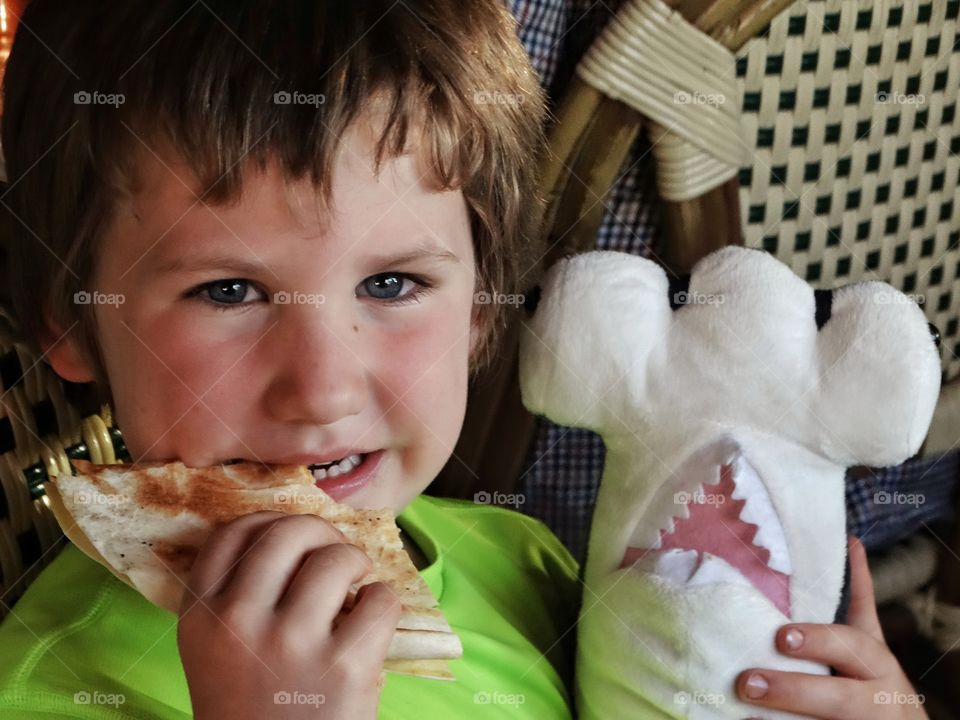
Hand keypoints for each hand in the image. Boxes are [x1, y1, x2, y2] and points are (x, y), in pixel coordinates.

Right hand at [176, 511, 400, 719]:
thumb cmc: (250, 710)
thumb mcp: (216, 652)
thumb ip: (235, 596)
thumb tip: (290, 534)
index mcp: (201, 616)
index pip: (235, 532)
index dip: (272, 522)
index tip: (294, 538)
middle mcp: (239, 621)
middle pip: (290, 532)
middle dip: (322, 536)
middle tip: (336, 557)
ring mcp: (291, 643)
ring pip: (338, 559)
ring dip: (356, 565)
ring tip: (357, 589)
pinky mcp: (344, 666)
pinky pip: (380, 600)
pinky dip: (385, 605)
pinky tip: (371, 626)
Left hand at [736, 536, 927, 718]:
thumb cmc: (874, 679)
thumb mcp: (869, 641)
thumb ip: (857, 598)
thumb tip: (850, 540)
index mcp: (877, 665)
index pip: (851, 648)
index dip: (818, 642)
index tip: (782, 637)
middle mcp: (872, 699)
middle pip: (837, 698)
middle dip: (795, 690)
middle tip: (748, 681)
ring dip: (784, 717)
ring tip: (745, 707)